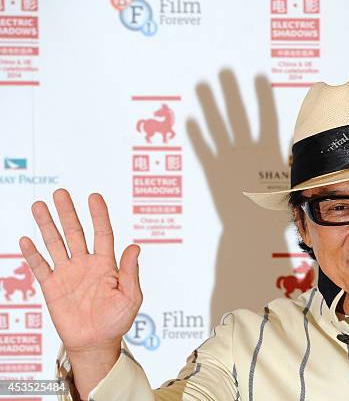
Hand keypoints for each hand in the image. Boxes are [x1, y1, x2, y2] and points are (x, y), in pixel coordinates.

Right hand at [19, 189, 142, 353]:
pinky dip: (33, 254)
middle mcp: (86, 264)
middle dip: (68, 213)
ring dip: (47, 225)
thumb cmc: (117, 320)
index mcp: (107, 264)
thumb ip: (131, 272)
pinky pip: (41, 267)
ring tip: (39, 205)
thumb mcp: (131, 296)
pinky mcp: (52, 287)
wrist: (96, 343)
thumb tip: (134, 247)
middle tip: (61, 193)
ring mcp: (68, 273)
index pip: (102, 233)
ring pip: (56, 244)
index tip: (94, 197)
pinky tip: (26, 239)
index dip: (99, 215)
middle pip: (75, 233)